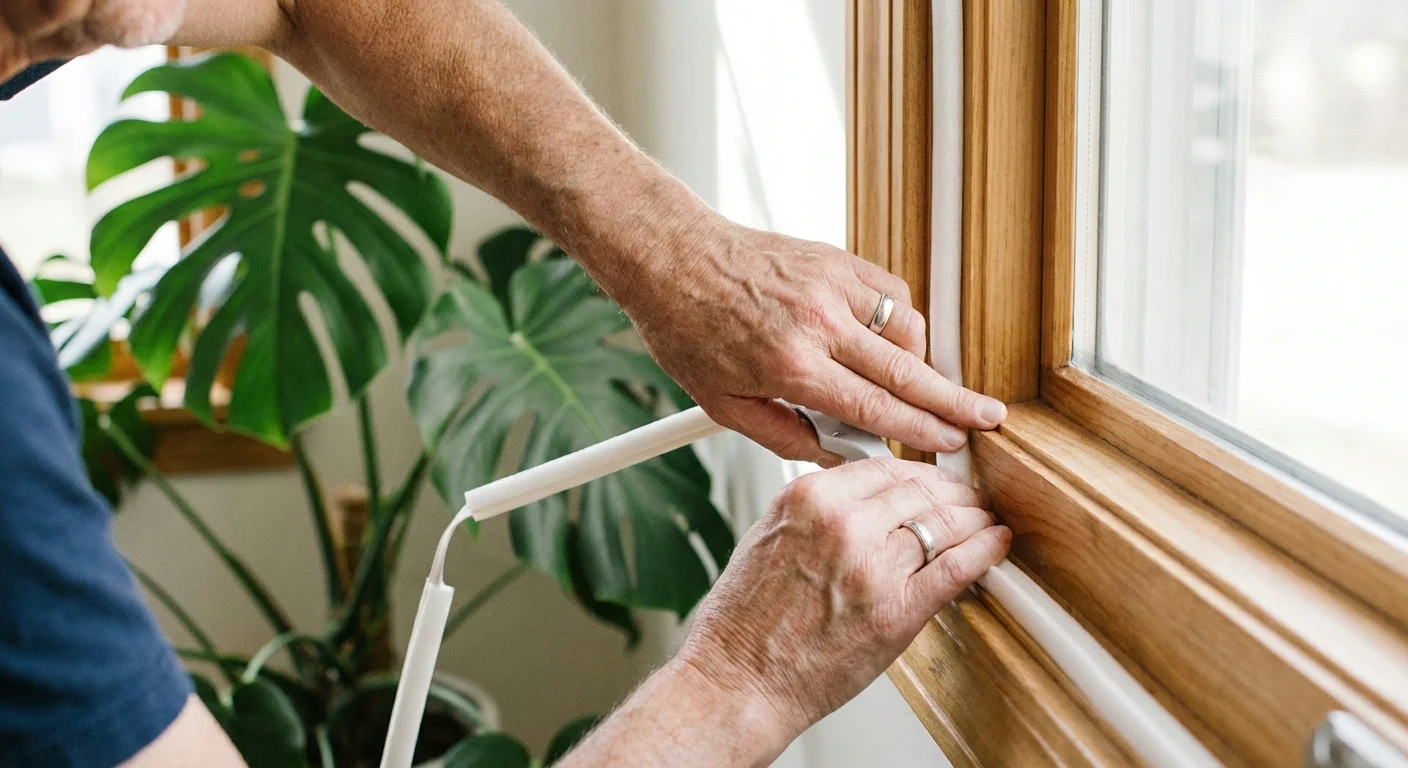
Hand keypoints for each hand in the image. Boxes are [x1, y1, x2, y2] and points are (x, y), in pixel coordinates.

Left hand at [618, 216, 1006, 464]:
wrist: (673, 259)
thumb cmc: (689, 329)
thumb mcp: (722, 404)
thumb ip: (784, 435)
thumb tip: (835, 456)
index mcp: (791, 366)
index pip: (874, 408)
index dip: (919, 431)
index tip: (949, 443)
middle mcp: (819, 323)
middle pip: (906, 372)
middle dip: (952, 401)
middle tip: (987, 419)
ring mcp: (831, 285)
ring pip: (906, 328)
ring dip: (921, 361)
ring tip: (919, 385)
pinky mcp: (836, 259)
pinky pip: (890, 292)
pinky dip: (900, 319)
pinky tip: (888, 340)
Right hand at [676, 458, 1010, 748]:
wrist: (741, 678)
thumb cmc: (746, 619)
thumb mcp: (769, 535)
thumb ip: (816, 508)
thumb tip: (860, 497)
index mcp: (809, 498)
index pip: (884, 467)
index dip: (919, 471)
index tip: (931, 479)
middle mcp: (843, 523)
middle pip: (920, 489)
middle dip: (951, 491)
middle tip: (966, 498)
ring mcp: (873, 565)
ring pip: (944, 522)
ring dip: (973, 518)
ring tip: (983, 520)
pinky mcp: (898, 609)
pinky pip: (957, 566)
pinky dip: (985, 550)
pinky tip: (995, 543)